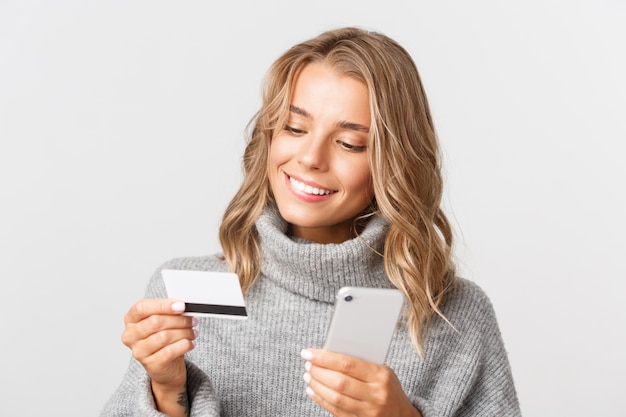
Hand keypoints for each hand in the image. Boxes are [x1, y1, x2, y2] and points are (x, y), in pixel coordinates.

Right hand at [121, 298, 196, 387]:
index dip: (163, 305)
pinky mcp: (151, 364)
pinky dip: (184, 345)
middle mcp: (131, 336)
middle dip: (179, 320)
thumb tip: (180, 305)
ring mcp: (139, 352)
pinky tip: (190, 343)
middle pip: (156, 321)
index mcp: (131, 319)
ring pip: (165, 336)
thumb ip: (168, 310)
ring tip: (192, 332)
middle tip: (191, 320)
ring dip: (184, 332)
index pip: (142, 308)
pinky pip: (170, 352)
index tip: (181, 306)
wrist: (166, 364)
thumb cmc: (163, 337)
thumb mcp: (163, 319)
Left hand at [301, 348, 421, 416]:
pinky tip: (313, 391)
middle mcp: (375, 394)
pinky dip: (321, 400)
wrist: (403, 415)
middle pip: (339, 382)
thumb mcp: (382, 371)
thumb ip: (360, 363)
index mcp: (381, 375)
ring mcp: (368, 411)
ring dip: (317, 386)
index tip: (309, 352)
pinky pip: (336, 411)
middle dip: (319, 372)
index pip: (347, 364)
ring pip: (336, 398)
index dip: (325, 358)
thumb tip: (330, 352)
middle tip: (308, 364)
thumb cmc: (388, 388)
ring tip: (308, 376)